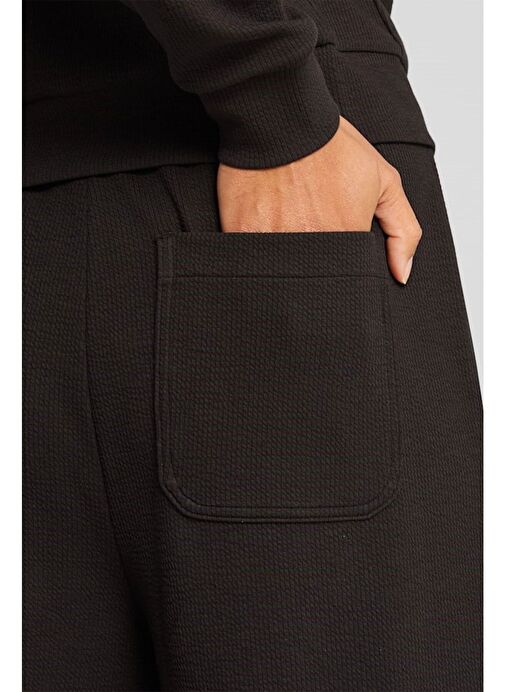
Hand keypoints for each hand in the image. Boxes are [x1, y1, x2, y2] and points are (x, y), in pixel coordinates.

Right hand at [217, 117, 421, 283]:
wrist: (280, 117)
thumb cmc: (330, 145)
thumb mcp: (383, 180)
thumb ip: (402, 230)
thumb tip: (402, 274)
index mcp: (345, 236)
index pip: (346, 277)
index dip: (341, 267)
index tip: (334, 249)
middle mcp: (309, 244)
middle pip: (312, 280)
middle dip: (313, 270)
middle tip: (307, 234)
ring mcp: (272, 242)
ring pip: (280, 274)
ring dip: (283, 263)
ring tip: (285, 227)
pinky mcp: (240, 233)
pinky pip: (249, 259)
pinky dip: (255, 253)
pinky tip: (262, 227)